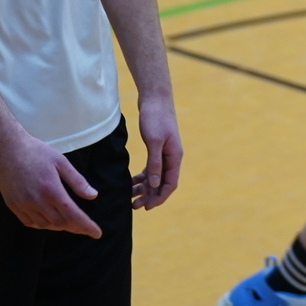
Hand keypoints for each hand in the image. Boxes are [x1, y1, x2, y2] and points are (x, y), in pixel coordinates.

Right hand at [0, 132, 100, 235]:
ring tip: (68, 222)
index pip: (73, 215)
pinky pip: (29, 222)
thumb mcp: (61, 162)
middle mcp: (37, 201)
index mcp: (52, 189)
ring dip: (59, 226)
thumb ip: (77, 181)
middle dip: (75, 227)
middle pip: (60, 223)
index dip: (86, 226)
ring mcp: (23, 204)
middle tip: (84, 226)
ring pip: (45, 225)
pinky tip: (48, 220)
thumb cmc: (37, 152)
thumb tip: (93, 196)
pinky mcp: (13, 205)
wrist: (8, 148)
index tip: (96, 233)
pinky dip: (42, 224)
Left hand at [133, 95, 182, 209]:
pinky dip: (142, 177)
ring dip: (145, 188)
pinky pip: (151, 168)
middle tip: (135, 206)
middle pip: (162, 183)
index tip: (146, 207)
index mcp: (175, 157)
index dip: (159, 197)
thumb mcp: (154, 141)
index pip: (170, 184)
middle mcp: (172, 157)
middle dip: (150, 196)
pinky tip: (132, 182)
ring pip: (156, 177)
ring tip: (131, 197)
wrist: (155, 98)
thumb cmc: (156, 117)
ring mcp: (165, 153)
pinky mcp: (157, 148)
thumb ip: (155, 163)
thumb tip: (154, 184)